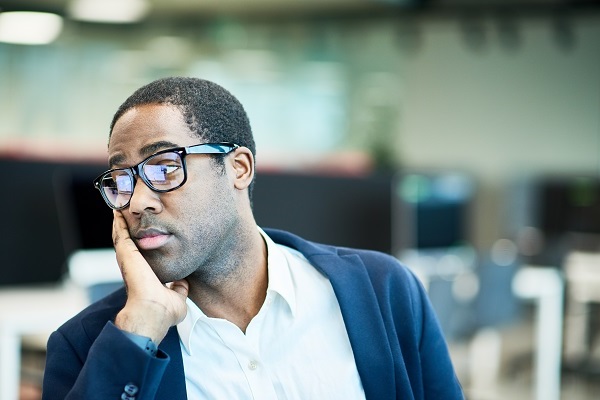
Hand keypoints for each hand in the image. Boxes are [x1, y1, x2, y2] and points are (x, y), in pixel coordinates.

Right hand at [112, 210, 188, 343]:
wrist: (153, 313)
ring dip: (121, 221)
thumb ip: (180, 289)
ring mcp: (127, 259)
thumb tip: (184, 283)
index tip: (145, 230)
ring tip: (121, 205)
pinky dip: (119, 221)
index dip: (142, 241)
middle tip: (127, 211)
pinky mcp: (126, 253)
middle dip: (129, 226)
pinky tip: (118, 210)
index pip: (141, 254)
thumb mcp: (177, 297)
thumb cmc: (164, 311)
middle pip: (129, 240)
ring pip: (121, 234)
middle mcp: (133, 265)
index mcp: (143, 274)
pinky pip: (120, 232)